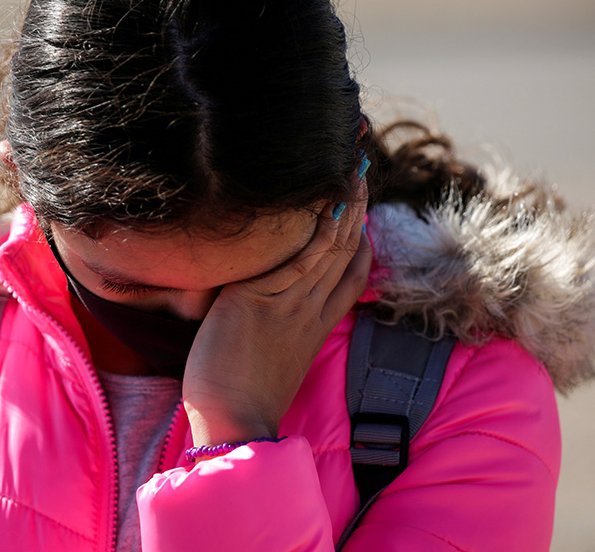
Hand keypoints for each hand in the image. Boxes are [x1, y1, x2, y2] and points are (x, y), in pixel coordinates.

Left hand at [182, 188, 371, 446]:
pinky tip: (329, 201)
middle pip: (347, 253)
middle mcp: (312, 310)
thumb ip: (277, 329)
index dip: (359, 245)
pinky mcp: (265, 299)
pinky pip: (302, 257)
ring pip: (332, 248)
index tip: (362, 217)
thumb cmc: (239, 396)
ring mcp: (292, 303)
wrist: (232, 421)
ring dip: (346, 208)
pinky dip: (319, 228)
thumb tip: (265, 313)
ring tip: (351, 172)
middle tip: (360, 175)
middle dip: (358, 212)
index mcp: (316, 325)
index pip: (350, 278)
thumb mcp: (270, 358)